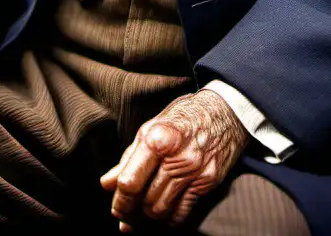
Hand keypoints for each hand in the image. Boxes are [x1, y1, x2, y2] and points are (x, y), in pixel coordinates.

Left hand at [100, 88, 248, 230]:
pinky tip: (166, 211)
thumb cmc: (183, 116)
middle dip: (134, 211)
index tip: (117, 210)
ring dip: (151, 215)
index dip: (120, 202)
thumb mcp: (151, 127)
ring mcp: (194, 171)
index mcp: (156, 139)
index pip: (130, 182)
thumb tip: (107, 183)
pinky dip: (171, 218)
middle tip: (129, 213)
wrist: (224, 111)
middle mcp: (176, 157)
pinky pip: (184, 212)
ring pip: (163, 209)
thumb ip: (129, 157)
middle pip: (146, 200)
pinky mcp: (208, 181)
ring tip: (146, 209)